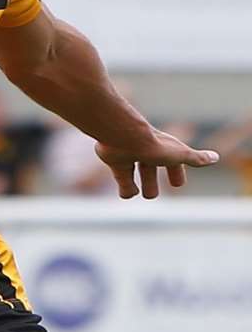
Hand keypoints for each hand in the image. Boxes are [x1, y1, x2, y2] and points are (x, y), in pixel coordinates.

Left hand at [95, 129, 218, 198]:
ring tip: (142, 193)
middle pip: (150, 171)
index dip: (176, 173)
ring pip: (134, 175)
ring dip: (139, 186)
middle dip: (151, 182)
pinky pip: (122, 180)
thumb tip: (215, 158)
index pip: (173, 164)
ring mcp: (130, 157)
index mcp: (164, 151)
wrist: (122, 136)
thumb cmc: (153, 145)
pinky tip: (129, 193)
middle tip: (151, 194)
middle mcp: (146, 153)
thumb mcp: (179, 154)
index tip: (177, 184)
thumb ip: (195, 158)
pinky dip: (126, 189)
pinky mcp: (115, 162)